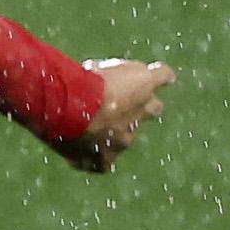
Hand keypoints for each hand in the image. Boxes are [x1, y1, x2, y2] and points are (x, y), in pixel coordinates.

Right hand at [55, 59, 173, 172]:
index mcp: (143, 82)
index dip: (160, 76)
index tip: (160, 76)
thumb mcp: (96, 68)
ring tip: (87, 127)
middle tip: (122, 104)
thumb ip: (109, 74)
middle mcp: (143, 111)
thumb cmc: (78, 81)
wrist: (66, 109)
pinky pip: (102, 161)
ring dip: (113, 131)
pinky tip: (77, 150)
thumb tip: (104, 79)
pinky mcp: (106, 158)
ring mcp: (126, 138)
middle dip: (143, 107)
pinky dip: (92, 155)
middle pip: (154, 108)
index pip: (163, 75)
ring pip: (126, 137)